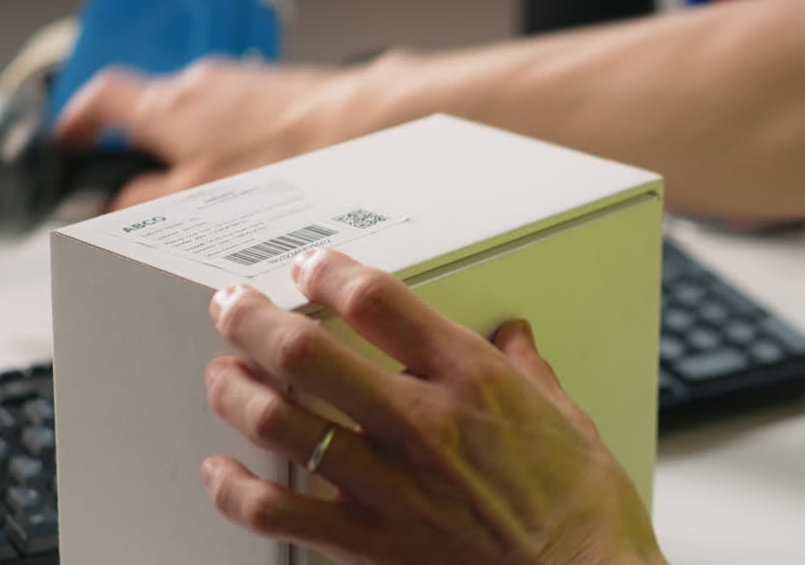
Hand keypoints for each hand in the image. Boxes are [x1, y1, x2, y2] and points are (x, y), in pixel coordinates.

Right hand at [55, 57, 390, 209]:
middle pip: (155, 110)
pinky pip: (247, 119)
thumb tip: (114, 207)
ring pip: (206, 116)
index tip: (71, 138)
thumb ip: (149, 200)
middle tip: (151, 182)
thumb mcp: (203, 195)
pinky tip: (266, 178)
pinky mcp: (284, 91)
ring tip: (217, 192)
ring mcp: (245, 84)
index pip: (101, 99)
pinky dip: (243, 144)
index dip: (80, 121)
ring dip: (202, 148)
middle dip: (150, 147)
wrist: (370, 124)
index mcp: (167, 105)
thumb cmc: (294, 153)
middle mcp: (202, 84)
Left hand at [202, 248, 665, 564]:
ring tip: (221, 375)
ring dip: (233, 392)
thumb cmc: (584, 508)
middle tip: (230, 305)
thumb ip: (529, 371)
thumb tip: (513, 335)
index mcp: (471, 378)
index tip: (311, 266)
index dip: (329, 271)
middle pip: (304, 352)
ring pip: (276, 423)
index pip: (376, 300)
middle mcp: (419, 422)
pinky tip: (220, 474)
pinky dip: (234, 490)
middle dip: (251, 318)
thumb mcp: (569, 419)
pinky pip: (276, 512)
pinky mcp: (369, 543)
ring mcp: (387, 485)